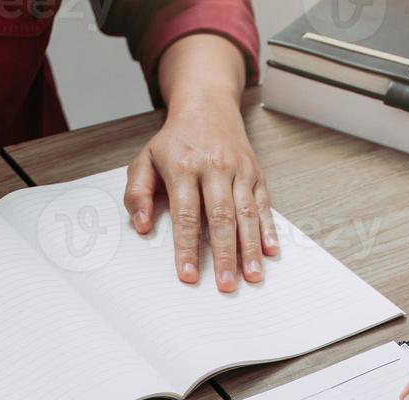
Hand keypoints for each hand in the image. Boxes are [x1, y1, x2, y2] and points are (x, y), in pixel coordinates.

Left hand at [124, 80, 276, 292]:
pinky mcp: (255, 173)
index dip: (187, 247)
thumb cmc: (175, 140)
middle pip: (221, 217)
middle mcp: (213, 168)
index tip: (189, 274)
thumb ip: (137, 193)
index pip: (186, 215)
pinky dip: (268, 229)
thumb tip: (142, 225)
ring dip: (251, 248)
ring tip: (252, 276)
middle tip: (226, 285)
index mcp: (183, 167)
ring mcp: (238, 170)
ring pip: (246, 213)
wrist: (207, 105)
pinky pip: (263, 204)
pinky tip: (271, 251)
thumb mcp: (145, 160)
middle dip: (225, 254)